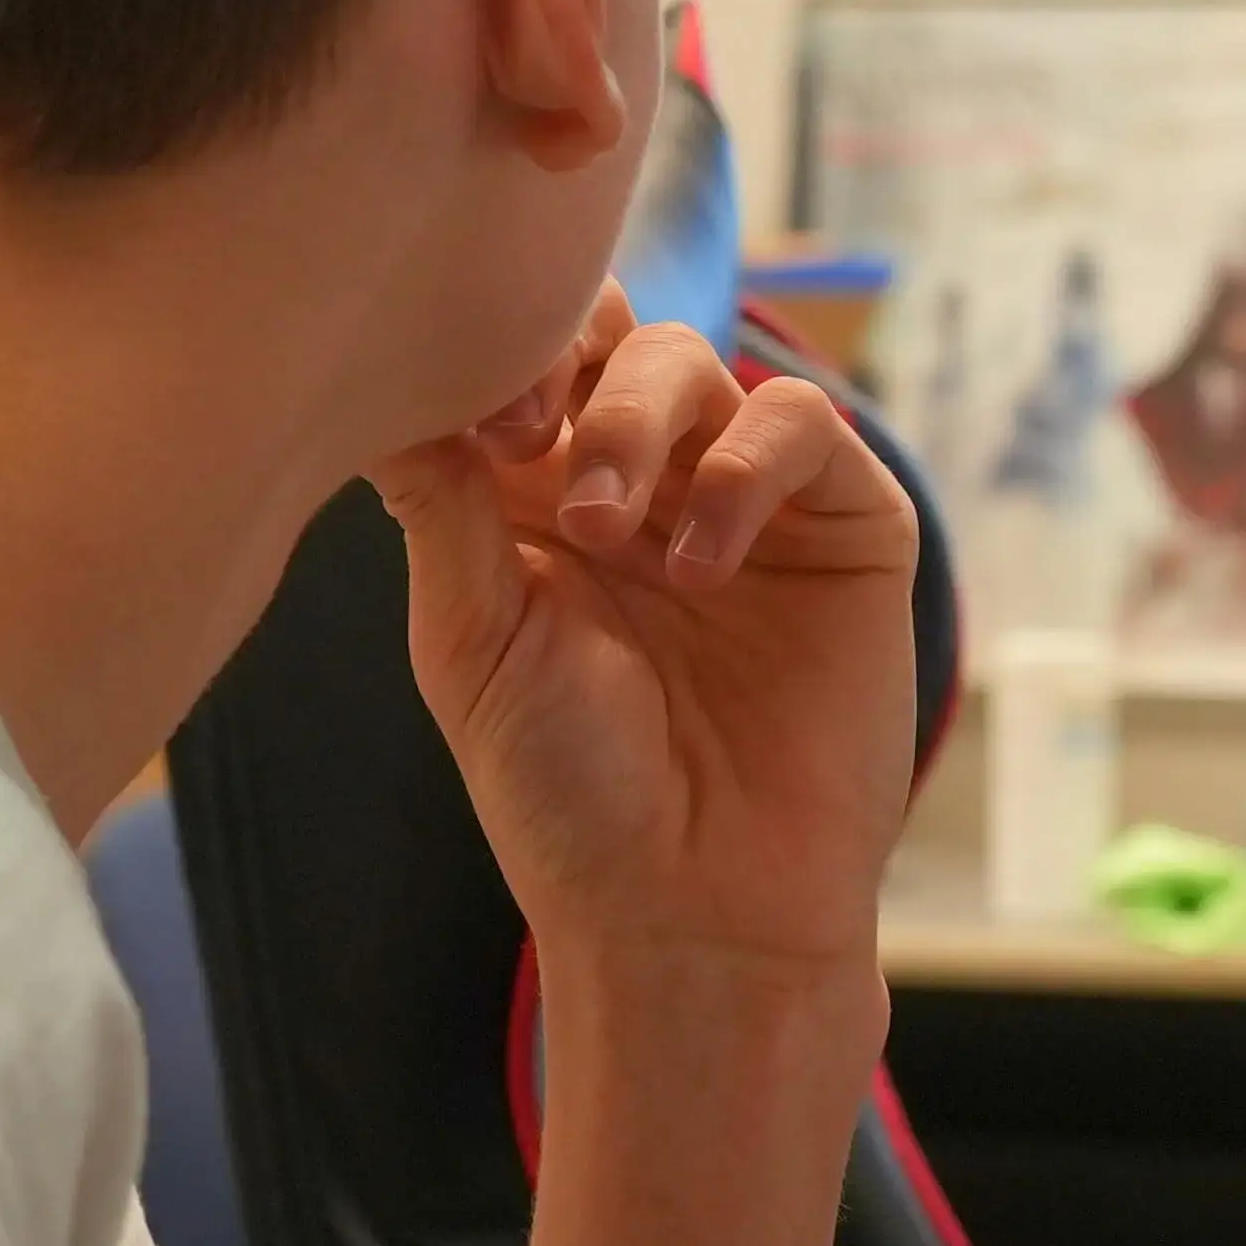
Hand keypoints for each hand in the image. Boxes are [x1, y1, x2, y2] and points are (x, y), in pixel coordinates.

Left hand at [378, 289, 924, 984]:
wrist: (695, 909)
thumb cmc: (569, 795)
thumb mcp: (474, 637)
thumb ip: (443, 500)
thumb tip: (397, 379)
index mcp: (542, 503)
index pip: (527, 362)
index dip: (500, 356)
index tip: (477, 430)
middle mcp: (647, 486)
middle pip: (612, 336)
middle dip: (568, 374)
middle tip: (532, 451)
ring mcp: (748, 502)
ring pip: (702, 363)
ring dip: (641, 419)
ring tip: (613, 530)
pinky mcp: (848, 528)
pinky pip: (806, 429)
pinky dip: (746, 469)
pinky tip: (704, 564)